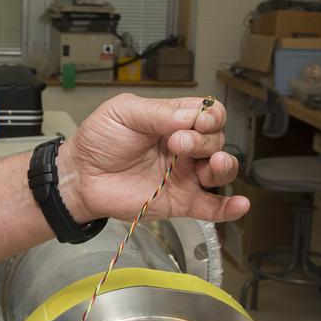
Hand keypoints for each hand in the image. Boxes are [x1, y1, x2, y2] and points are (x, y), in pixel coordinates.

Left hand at [58, 93, 247, 223]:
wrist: (80, 176)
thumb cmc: (99, 140)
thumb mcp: (123, 112)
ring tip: (211, 164)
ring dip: (224, 166)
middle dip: (204, 140)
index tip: (194, 121)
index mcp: (174, 121)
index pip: (210, 114)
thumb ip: (157, 112)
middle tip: (177, 143)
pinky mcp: (179, 202)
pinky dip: (229, 209)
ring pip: (220, 171)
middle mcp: (184, 148)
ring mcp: (183, 175)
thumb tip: (190, 116)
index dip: (210, 116)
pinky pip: (212, 207)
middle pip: (217, 140)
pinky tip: (240, 205)